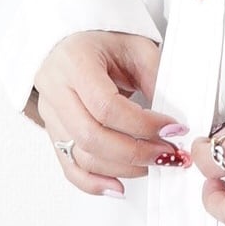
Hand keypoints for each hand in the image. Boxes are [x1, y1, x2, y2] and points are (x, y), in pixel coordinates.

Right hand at [28, 31, 192, 195]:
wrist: (73, 39)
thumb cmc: (104, 40)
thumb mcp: (136, 47)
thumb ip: (156, 79)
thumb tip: (174, 120)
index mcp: (75, 62)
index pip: (105, 106)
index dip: (142, 124)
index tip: (173, 128)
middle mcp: (56, 89)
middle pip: (90, 136)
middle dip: (135, 152)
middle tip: (168, 154)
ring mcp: (50, 113)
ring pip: (80, 155)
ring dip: (122, 168)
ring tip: (154, 164)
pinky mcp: (53, 132)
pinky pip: (68, 166)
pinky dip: (93, 182)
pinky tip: (118, 186)